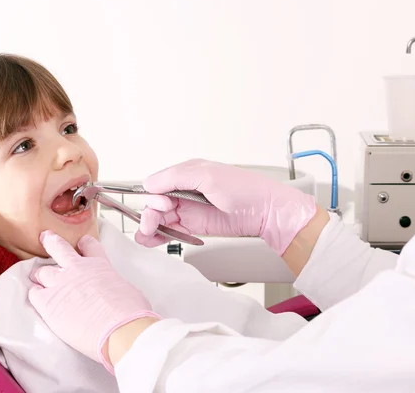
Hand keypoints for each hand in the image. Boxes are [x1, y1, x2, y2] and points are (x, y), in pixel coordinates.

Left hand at [28, 231, 159, 372]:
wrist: (119, 329)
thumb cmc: (130, 313)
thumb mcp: (127, 290)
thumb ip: (113, 286)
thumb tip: (112, 292)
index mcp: (99, 265)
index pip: (89, 246)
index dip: (84, 244)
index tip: (81, 243)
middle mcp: (77, 270)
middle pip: (59, 248)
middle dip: (51, 241)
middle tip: (46, 238)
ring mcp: (61, 284)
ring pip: (41, 271)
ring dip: (40, 275)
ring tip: (37, 278)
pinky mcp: (48, 302)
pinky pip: (34, 293)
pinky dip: (35, 294)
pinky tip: (37, 299)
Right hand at [135, 158, 316, 255]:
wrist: (267, 212)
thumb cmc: (244, 189)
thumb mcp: (207, 175)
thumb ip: (175, 177)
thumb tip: (148, 183)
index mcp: (186, 174)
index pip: (156, 185)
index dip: (153, 197)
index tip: (161, 206)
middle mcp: (184, 191)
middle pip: (155, 204)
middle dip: (150, 215)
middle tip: (152, 225)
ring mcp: (189, 209)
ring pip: (159, 219)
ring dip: (150, 228)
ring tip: (147, 237)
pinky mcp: (194, 226)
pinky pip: (171, 230)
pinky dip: (159, 236)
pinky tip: (153, 241)